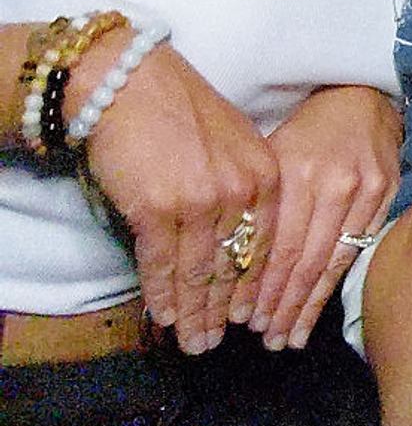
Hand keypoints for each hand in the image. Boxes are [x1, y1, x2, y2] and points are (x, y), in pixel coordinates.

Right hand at [77, 39, 279, 354]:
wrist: (130, 82)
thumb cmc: (182, 110)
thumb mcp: (235, 144)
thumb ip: (247, 188)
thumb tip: (243, 241)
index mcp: (267, 173)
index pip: (267, 246)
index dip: (257, 288)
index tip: (251, 318)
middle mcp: (241, 190)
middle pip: (235, 266)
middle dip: (225, 311)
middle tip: (216, 343)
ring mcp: (201, 201)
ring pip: (198, 272)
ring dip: (193, 313)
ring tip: (192, 342)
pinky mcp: (158, 209)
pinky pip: (162, 264)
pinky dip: (162, 295)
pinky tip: (163, 316)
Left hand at [245, 85, 401, 349]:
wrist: (361, 98)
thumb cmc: (306, 129)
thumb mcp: (271, 153)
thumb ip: (257, 203)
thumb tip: (226, 265)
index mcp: (295, 170)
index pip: (277, 244)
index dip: (260, 287)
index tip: (243, 319)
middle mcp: (332, 182)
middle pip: (304, 260)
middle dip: (281, 305)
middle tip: (265, 337)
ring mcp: (366, 190)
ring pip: (332, 262)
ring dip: (307, 305)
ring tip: (288, 337)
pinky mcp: (388, 194)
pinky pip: (358, 249)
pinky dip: (335, 285)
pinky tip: (318, 310)